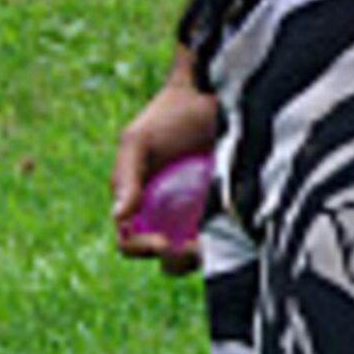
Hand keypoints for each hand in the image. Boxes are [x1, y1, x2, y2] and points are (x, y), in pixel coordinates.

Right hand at [110, 74, 218, 275]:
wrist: (217, 93)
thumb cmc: (172, 115)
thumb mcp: (139, 141)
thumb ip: (125, 178)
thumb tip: (118, 217)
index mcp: (138, 202)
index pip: (128, 241)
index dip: (140, 248)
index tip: (163, 242)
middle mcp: (167, 214)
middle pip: (166, 258)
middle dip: (178, 260)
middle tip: (195, 248)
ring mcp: (201, 215)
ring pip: (197, 256)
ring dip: (204, 258)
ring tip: (216, 243)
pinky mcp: (232, 211)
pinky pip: (229, 240)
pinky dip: (230, 244)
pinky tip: (235, 230)